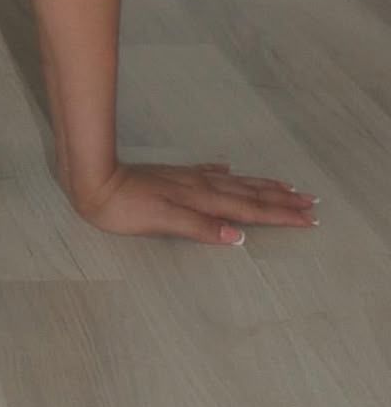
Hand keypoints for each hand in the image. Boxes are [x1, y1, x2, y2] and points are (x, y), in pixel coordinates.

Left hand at [66, 160, 318, 243]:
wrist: (95, 181)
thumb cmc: (125, 209)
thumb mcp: (163, 222)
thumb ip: (200, 228)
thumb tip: (239, 236)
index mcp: (201, 200)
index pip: (249, 210)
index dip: (279, 215)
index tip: (308, 218)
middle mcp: (199, 186)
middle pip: (249, 194)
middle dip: (281, 199)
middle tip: (311, 202)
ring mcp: (187, 179)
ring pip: (234, 182)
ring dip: (261, 185)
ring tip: (284, 186)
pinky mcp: (173, 176)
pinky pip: (210, 174)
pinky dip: (226, 174)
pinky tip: (229, 170)